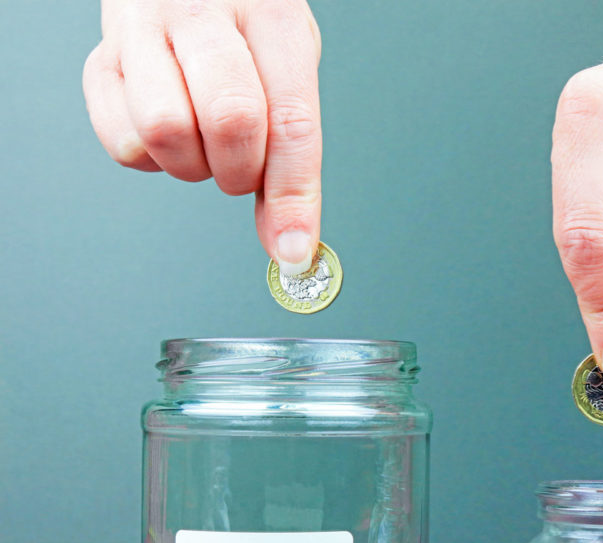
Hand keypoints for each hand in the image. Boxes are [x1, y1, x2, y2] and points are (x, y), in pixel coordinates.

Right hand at [82, 0, 323, 273]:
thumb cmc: (246, 24)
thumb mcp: (287, 65)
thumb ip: (291, 151)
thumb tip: (288, 244)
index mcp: (271, 14)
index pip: (291, 119)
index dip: (294, 195)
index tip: (294, 251)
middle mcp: (202, 12)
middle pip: (229, 120)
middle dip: (242, 171)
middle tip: (243, 164)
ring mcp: (142, 28)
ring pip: (165, 130)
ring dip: (193, 165)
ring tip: (204, 142)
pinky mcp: (100, 57)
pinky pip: (121, 139)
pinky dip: (151, 160)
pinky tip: (170, 131)